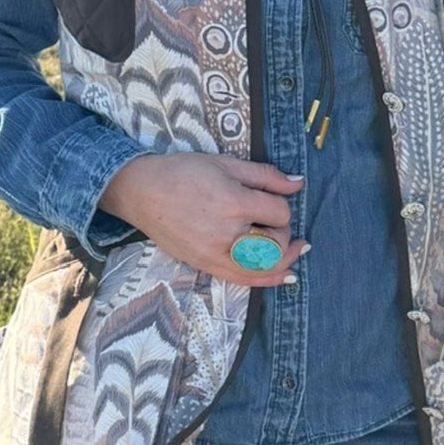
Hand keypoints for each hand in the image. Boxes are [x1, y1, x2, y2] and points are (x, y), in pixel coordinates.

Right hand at [98, 152, 309, 287]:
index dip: (283, 205)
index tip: (274, 198)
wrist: (143, 192)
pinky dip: (269, 280)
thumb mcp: (227, 164)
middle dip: (284, 232)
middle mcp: (227, 233)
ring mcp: (215, 254)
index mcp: (233, 202)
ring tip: (300, 250)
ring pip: (263, 268)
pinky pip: (243, 280)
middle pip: (275, 243)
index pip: (278, 212)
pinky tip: (286, 275)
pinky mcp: (205, 265)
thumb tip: (299, 183)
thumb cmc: (184, 172)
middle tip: (277, 220)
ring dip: (287, 260)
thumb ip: (266, 175)